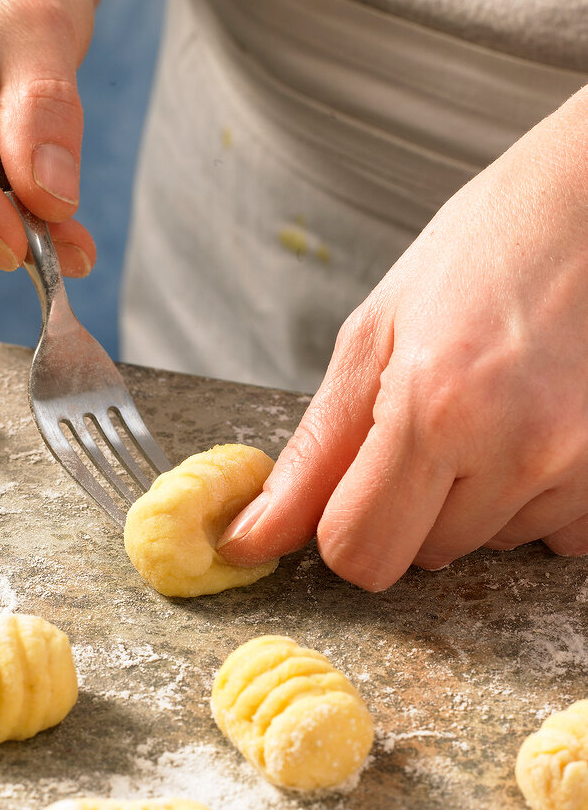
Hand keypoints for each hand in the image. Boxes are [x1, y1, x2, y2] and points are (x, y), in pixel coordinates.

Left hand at [219, 87, 587, 589]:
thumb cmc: (483, 251)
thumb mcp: (374, 336)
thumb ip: (315, 451)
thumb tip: (254, 538)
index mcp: (433, 407)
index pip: (359, 553)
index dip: (343, 527)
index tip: (353, 489)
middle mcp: (514, 448)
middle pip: (420, 558)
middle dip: (409, 508)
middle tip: (434, 422)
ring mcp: (578, 466)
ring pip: (486, 546)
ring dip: (474, 498)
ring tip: (493, 408)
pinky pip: (555, 538)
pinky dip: (534, 499)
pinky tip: (537, 428)